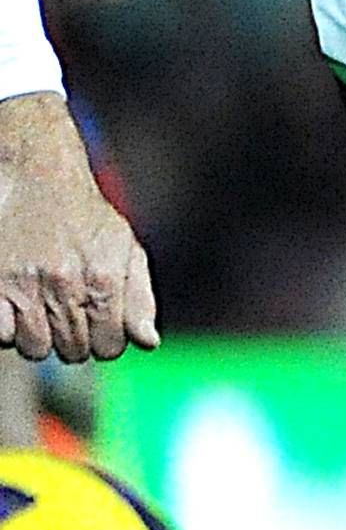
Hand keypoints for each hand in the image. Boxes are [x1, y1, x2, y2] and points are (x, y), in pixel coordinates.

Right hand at [0, 93, 155, 363]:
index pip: (110, 347)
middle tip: (68, 313)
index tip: (97, 324)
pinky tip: (15, 309)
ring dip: (39, 337)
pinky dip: (7, 330)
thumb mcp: (125, 250)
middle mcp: (65, 285)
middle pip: (73, 351)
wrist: (37, 179)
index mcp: (103, 279)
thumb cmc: (85, 218)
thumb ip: (140, 299)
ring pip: (34, 349)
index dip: (106, 341)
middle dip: (74, 340)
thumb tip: (148, 343)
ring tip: (41, 310)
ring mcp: (24, 286)